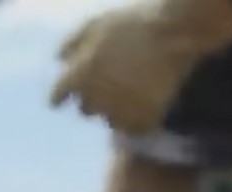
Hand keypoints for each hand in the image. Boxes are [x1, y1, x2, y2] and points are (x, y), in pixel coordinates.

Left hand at [48, 0, 231, 133]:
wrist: (173, 34)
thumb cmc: (133, 24)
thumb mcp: (95, 24)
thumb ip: (72, 44)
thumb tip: (58, 61)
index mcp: (80, 74)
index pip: (59, 94)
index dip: (59, 96)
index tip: (59, 101)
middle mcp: (96, 97)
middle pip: (86, 109)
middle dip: (95, 99)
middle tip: (111, 86)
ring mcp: (121, 111)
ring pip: (111, 121)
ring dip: (117, 111)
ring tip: (131, 94)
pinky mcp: (144, 120)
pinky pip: (135, 128)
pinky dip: (137, 119)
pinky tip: (145, 105)